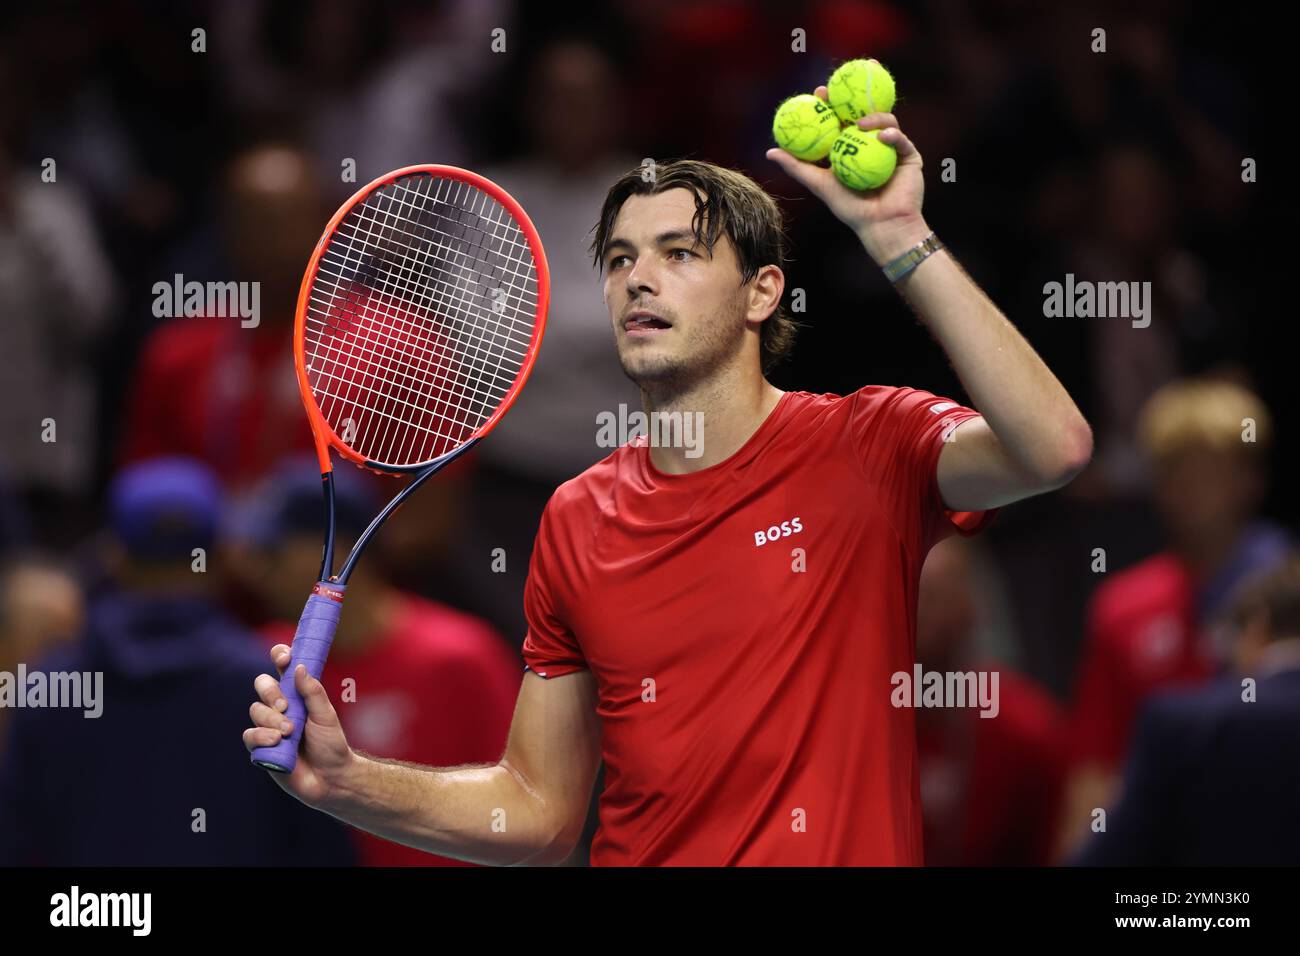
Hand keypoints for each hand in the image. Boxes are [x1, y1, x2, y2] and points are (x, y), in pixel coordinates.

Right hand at [244, 643, 355, 810]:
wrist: (330, 777)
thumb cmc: (331, 744)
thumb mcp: (326, 715)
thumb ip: (313, 692)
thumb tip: (299, 667)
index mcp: (297, 694)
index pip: (282, 668)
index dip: (279, 657)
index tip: (284, 657)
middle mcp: (280, 708)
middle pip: (262, 685)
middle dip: (270, 691)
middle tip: (285, 705)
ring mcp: (268, 726)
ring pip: (255, 710)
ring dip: (271, 719)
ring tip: (289, 732)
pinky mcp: (260, 747)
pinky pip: (249, 735)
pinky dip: (261, 736)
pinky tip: (276, 741)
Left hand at [766, 86, 929, 263]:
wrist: (881, 225)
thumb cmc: (850, 208)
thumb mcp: (819, 184)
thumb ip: (797, 167)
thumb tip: (770, 151)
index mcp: (851, 147)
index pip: (840, 119)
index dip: (830, 103)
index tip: (818, 92)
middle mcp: (871, 143)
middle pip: (864, 112)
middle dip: (856, 95)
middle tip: (843, 88)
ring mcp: (891, 148)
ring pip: (885, 121)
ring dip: (874, 117)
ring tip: (861, 123)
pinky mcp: (909, 155)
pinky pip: (901, 140)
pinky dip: (892, 136)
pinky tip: (884, 137)